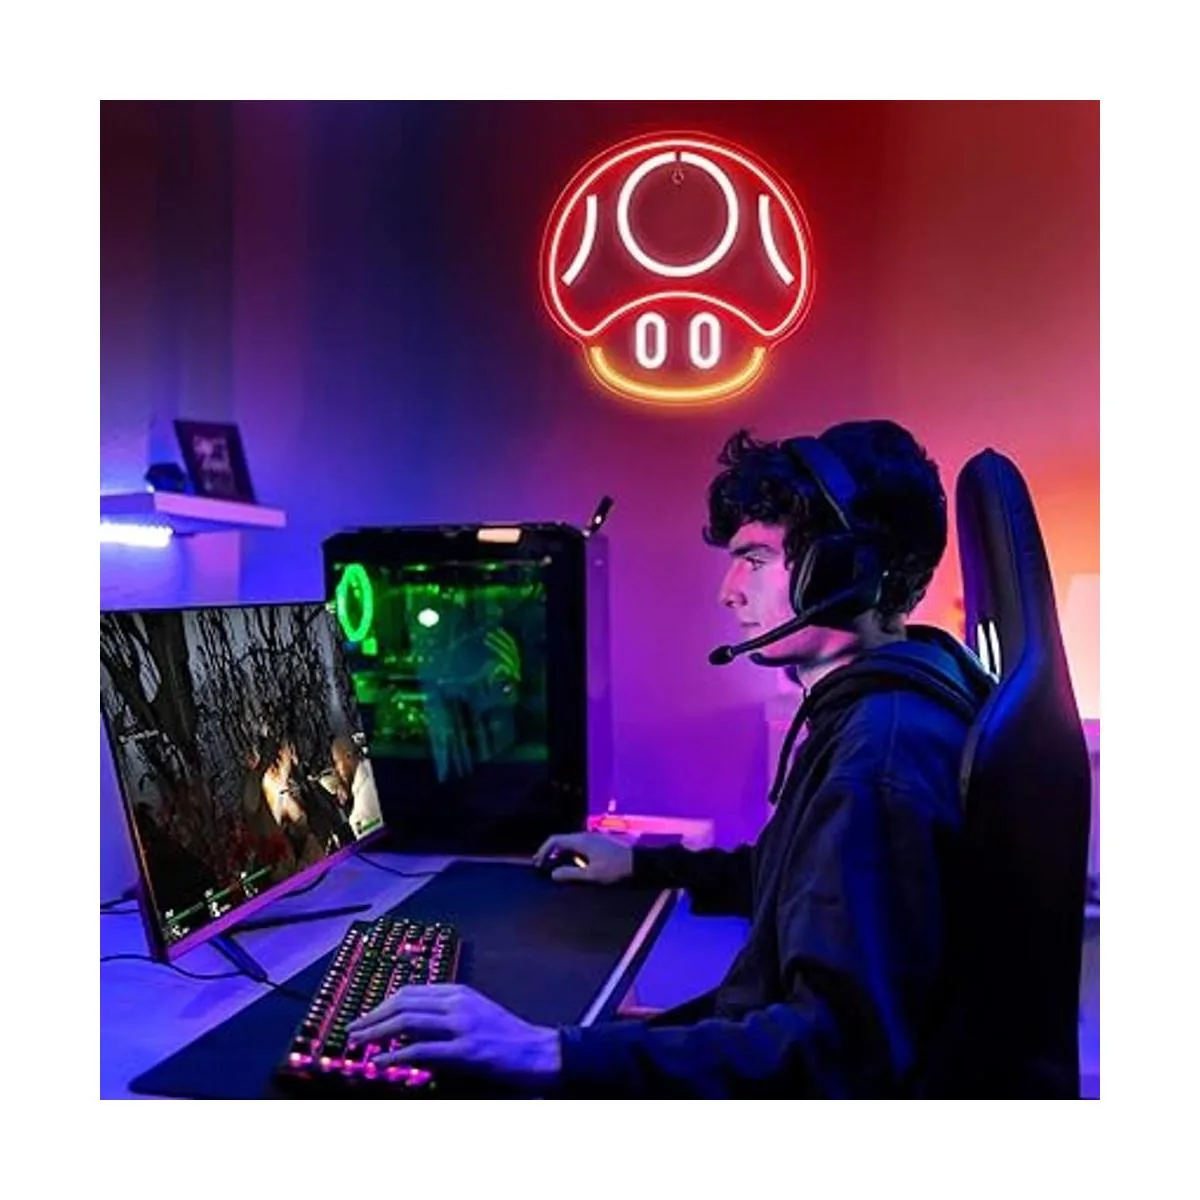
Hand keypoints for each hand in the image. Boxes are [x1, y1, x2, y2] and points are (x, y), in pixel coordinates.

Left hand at [345, 984, 560, 1086]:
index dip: (381, 1004)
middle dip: (372, 1017)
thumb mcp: (473, 1015)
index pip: (409, 992)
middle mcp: (457, 1003)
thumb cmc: (505, 1036)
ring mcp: (462, 1025)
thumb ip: (443, 1016)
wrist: (536, 1052)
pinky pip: (422, 1050)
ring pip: (408, 1021)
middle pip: (403, 1003)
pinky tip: (380, 1061)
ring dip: (377, 1032)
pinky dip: (396, 1055)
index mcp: (458, 992)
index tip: (364, 1017)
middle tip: (352, 1031)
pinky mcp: (466, 1050)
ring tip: (358, 1043)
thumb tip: (407, 1028)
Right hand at [532, 831, 632, 883]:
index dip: (543, 850)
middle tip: (541, 865)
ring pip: (571, 843)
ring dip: (560, 853)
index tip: (537, 863)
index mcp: (581, 840)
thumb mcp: (592, 875)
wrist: (640, 863)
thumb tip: (552, 874)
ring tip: (553, 866)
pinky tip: (571, 864)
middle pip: (562, 840)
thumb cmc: (616, 869)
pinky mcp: (600, 843)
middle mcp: (586, 835)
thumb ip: (570, 874)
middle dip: (550, 852)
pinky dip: (570, 854)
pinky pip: (579, 846)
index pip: (555, 840)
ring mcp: (594, 838)